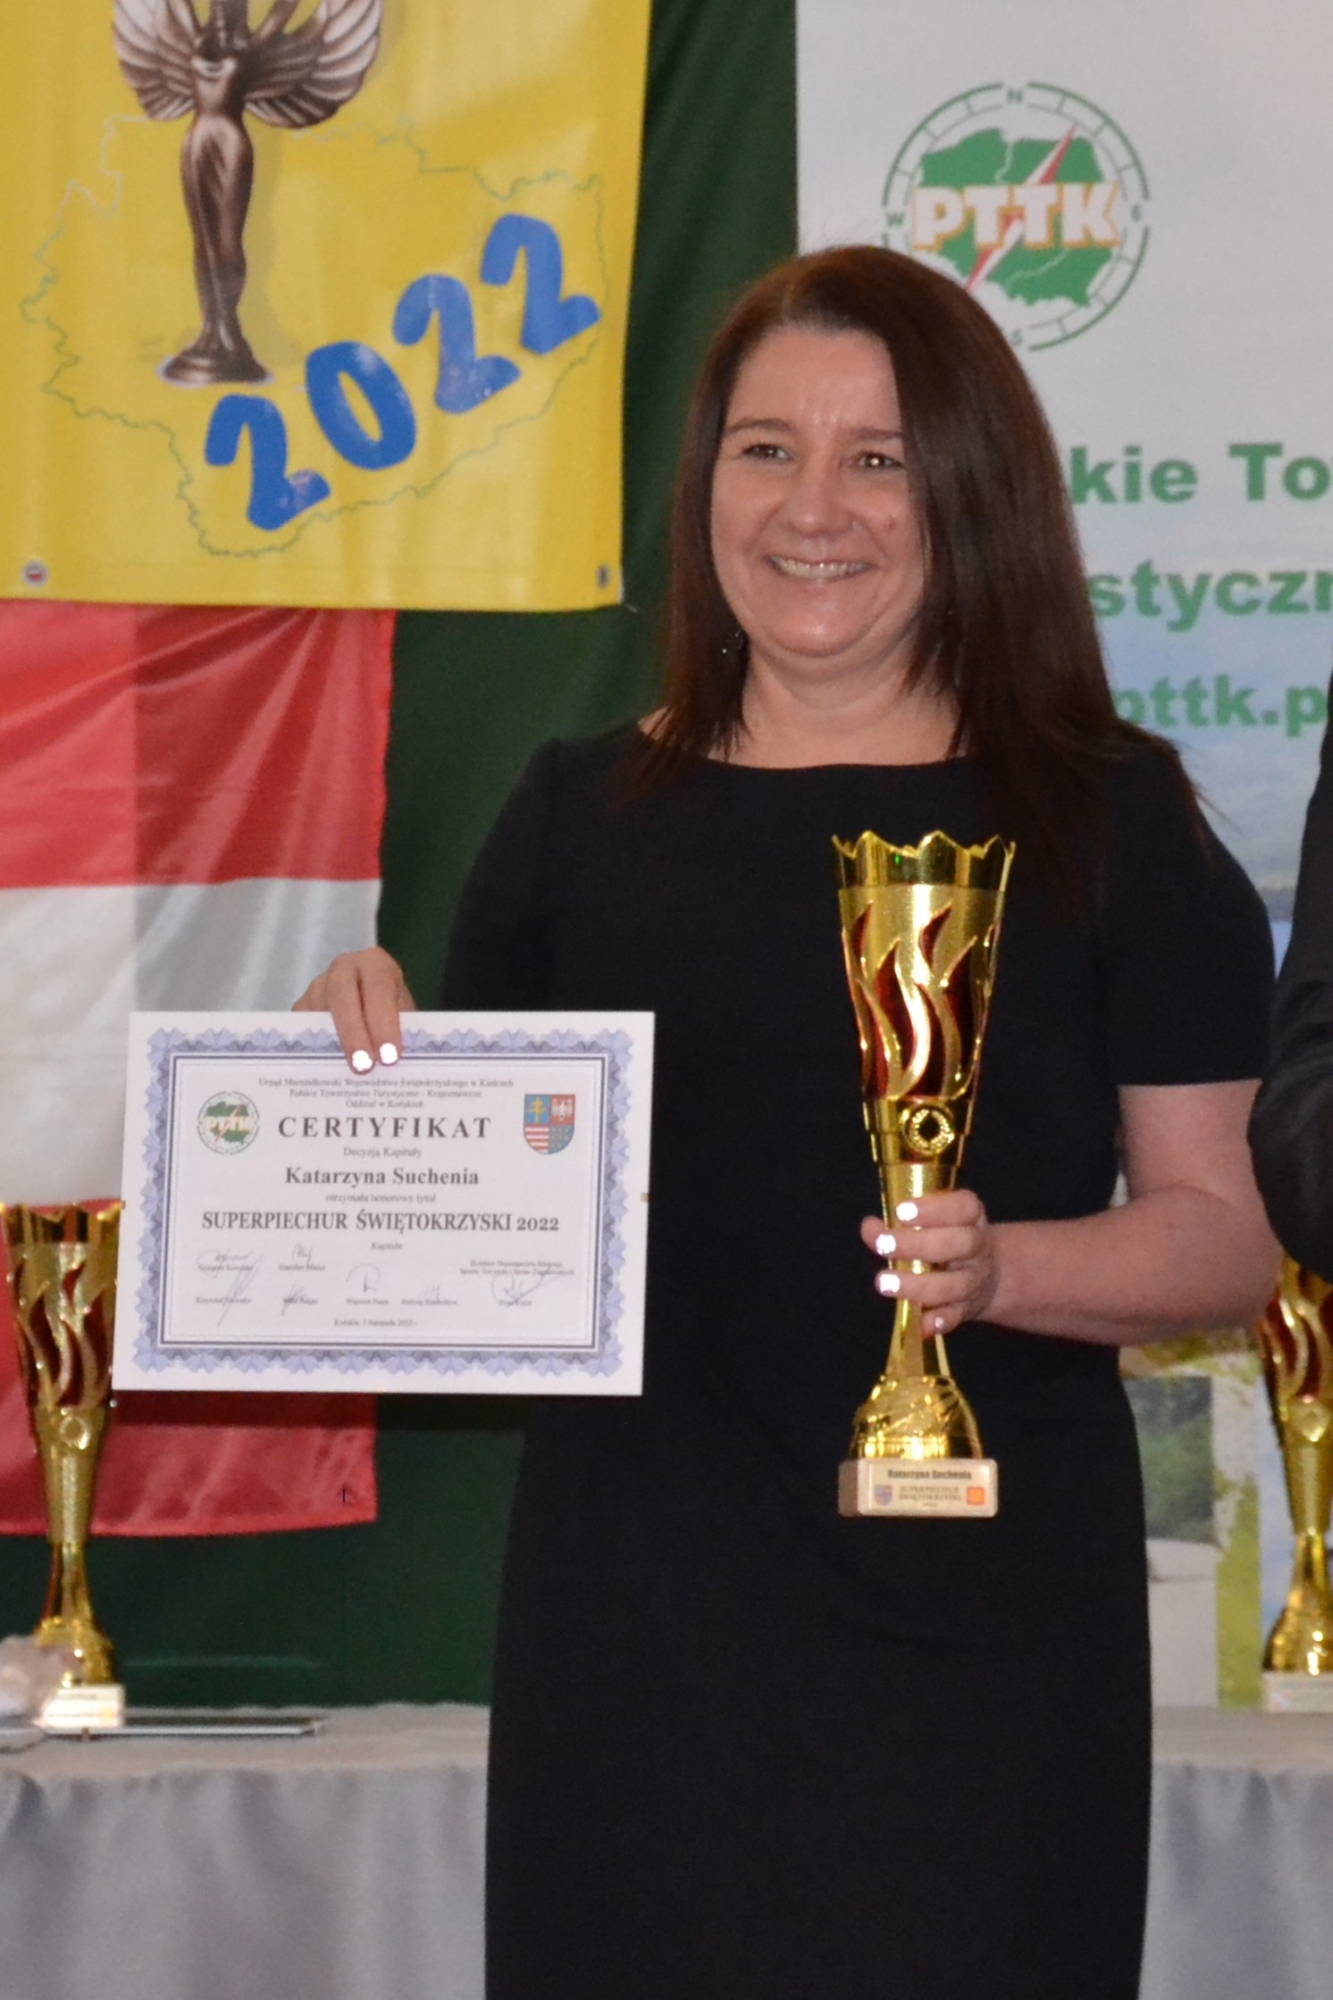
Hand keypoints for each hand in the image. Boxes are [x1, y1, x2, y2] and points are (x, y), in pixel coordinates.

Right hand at [293, 947, 415, 1073]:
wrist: (369, 1007)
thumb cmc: (392, 1013)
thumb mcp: (404, 1016)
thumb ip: (404, 1034)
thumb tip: (403, 1067)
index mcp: (375, 965)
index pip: (379, 987)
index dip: (383, 1022)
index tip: (389, 1057)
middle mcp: (343, 969)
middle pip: (341, 995)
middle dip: (354, 1033)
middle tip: (364, 1068)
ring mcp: (317, 987)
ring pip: (318, 1012)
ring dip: (333, 1045)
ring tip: (347, 1076)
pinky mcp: (300, 1008)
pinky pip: (303, 1029)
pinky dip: (315, 1051)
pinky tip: (328, 1073)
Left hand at [859, 1189, 997, 1335]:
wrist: (987, 1278)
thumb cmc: (946, 1240)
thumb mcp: (929, 1224)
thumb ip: (897, 1224)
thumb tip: (870, 1227)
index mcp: (971, 1218)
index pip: (964, 1207)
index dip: (934, 1209)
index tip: (900, 1211)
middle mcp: (978, 1247)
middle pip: (961, 1243)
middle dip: (918, 1244)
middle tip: (883, 1245)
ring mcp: (975, 1280)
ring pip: (957, 1284)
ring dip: (918, 1285)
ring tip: (884, 1282)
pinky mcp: (968, 1309)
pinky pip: (957, 1316)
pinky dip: (940, 1321)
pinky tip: (922, 1324)